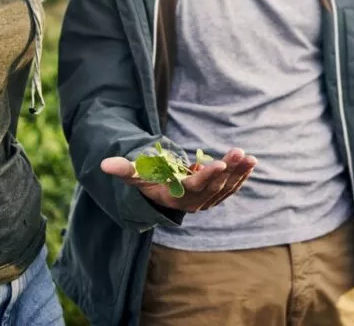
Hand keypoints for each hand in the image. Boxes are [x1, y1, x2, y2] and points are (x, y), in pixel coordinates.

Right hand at [101, 148, 256, 211]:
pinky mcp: (216, 196)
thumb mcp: (137, 175)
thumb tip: (103, 164)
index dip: (208, 177)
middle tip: (238, 151)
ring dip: (238, 172)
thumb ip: (124, 169)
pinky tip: (250, 162)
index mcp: (176, 197)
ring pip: (226, 187)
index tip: (220, 164)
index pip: (194, 188)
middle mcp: (194, 202)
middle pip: (214, 185)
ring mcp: (207, 200)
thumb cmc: (148, 180)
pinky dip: (242, 176)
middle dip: (228, 169)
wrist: (162, 193)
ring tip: (248, 156)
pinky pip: (231, 187)